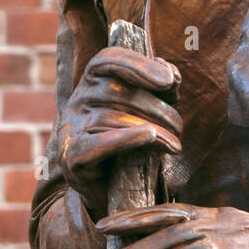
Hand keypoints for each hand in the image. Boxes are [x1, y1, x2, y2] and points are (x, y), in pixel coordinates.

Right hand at [56, 47, 182, 220]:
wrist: (107, 188)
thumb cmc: (132, 140)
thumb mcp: (148, 108)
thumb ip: (160, 87)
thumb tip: (170, 75)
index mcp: (92, 81)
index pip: (109, 59)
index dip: (138, 66)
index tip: (169, 81)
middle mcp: (77, 100)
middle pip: (116, 91)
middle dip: (156, 108)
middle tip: (178, 127)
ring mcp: (70, 128)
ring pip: (112, 118)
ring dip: (153, 130)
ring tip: (175, 144)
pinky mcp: (72, 156)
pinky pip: (99, 143)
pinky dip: (127, 138)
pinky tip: (149, 137)